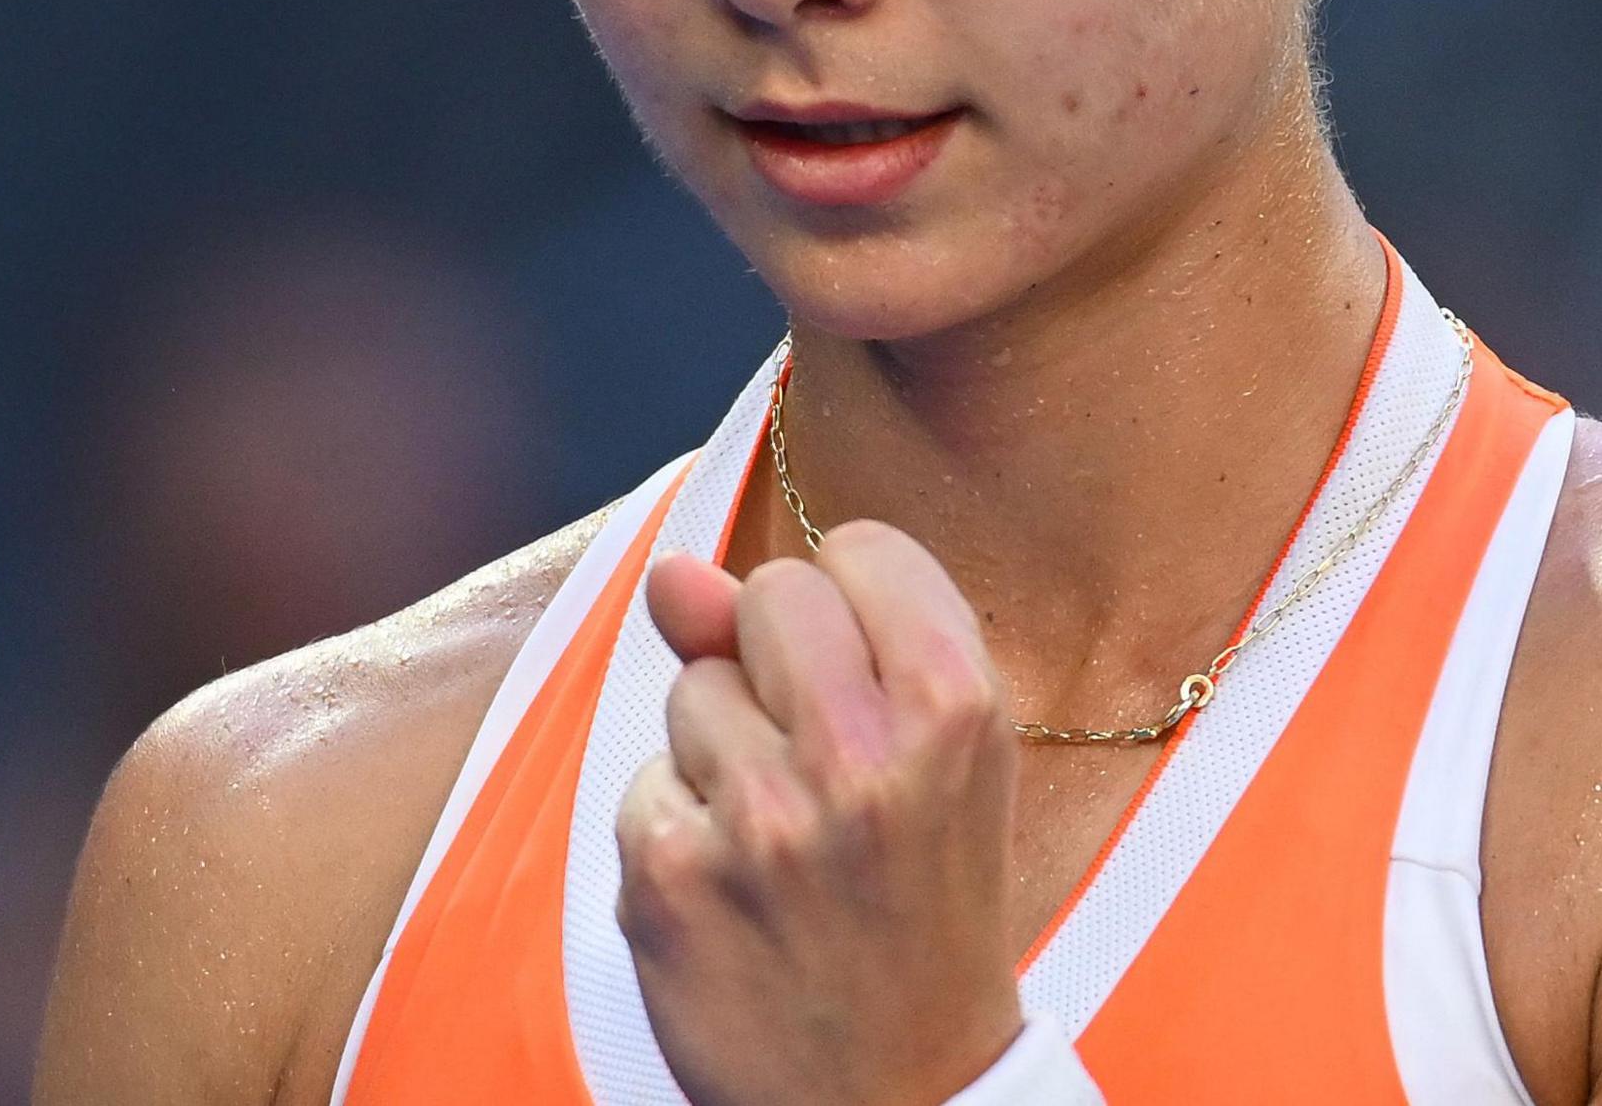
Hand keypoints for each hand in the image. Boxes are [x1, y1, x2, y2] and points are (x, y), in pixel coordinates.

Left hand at [615, 521, 1026, 1105]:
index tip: (871, 679)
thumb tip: (672, 572)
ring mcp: (761, 821)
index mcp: (958, 713)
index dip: (856, 608)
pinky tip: (734, 896)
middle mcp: (863, 759)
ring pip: (696, 690)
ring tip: (785, 846)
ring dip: (724, 755)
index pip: (860, 550)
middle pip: (770, 597)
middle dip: (780, 662)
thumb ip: (819, 643)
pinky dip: (678, 834)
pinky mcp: (671, 878)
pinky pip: (644, 784)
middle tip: (824, 762)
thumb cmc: (921, 910)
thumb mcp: (931, 768)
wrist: (901, 1100)